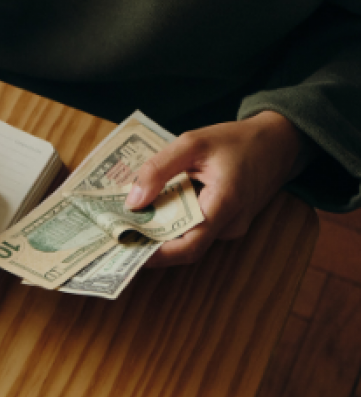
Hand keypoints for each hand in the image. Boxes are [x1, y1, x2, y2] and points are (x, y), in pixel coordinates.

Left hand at [126, 111, 307, 266]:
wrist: (279, 142)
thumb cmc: (237, 140)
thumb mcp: (193, 142)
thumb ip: (159, 169)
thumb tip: (133, 202)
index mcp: (225, 203)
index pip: (189, 245)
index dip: (157, 255)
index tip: (126, 249)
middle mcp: (231, 224)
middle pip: (185, 246)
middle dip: (151, 243)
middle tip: (117, 235)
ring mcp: (232, 227)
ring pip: (190, 239)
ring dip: (162, 232)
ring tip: (129, 221)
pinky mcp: (229, 224)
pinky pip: (198, 230)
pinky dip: (175, 223)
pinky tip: (154, 211)